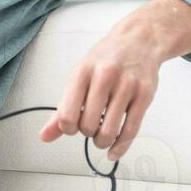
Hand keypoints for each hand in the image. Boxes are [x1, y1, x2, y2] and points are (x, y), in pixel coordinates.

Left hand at [38, 0, 190, 159]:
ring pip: (109, 131)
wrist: (139, 40)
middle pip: (88, 124)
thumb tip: (45, 136)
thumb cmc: (106, 59)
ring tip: (101, 138)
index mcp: (83, 72)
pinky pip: (131, 130)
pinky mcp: (145, 96)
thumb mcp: (79, 75)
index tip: (71, 128)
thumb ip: (62, 107)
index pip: (66, 113)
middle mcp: (104, 77)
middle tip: (89, 128)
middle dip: (86, 134)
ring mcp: (127, 86)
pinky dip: (120, 147)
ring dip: (102, 142)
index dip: (67, 128)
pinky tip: (113, 151)